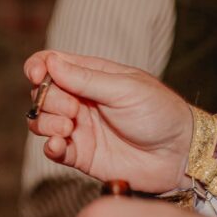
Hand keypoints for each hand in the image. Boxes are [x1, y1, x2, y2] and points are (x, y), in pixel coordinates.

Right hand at [24, 51, 193, 192]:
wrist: (179, 154)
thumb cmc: (160, 113)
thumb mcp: (124, 89)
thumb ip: (85, 78)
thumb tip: (51, 62)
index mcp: (90, 76)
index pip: (51, 64)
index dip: (38, 67)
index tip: (37, 75)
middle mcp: (80, 100)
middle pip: (43, 94)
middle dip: (49, 100)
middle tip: (73, 110)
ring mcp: (78, 128)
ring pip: (41, 121)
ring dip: (47, 123)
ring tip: (68, 129)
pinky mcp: (79, 154)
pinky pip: (52, 150)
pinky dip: (49, 147)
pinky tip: (59, 145)